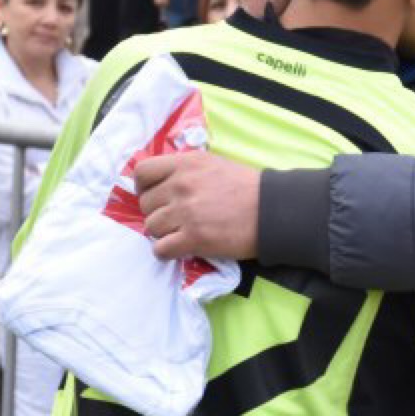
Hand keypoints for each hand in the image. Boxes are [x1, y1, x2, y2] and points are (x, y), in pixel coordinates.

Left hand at [133, 151, 260, 262]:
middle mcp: (180, 185)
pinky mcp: (193, 238)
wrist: (271, 210)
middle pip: (145, 204)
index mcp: (185, 163)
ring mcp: (185, 212)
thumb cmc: (247, 187)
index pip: (142, 172)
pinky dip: (166, 252)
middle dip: (157, 213)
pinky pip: (160, 249)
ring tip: (180, 233)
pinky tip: (180, 248)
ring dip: (162, 233)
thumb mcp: (213, 164)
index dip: (143, 187)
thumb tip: (163, 182)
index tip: (154, 196)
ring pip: (151, 227)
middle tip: (174, 219)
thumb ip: (186, 170)